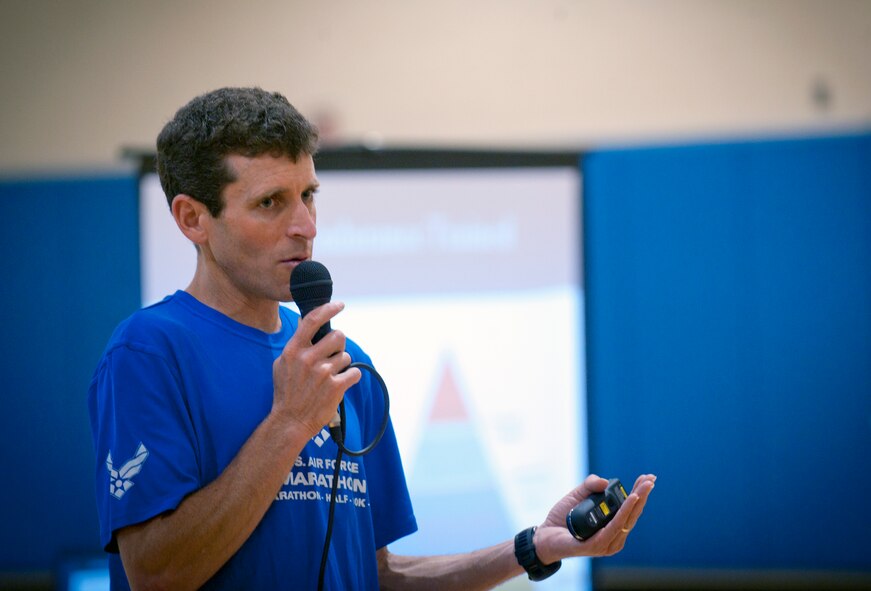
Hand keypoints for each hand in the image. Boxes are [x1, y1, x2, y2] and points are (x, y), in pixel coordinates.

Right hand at [270, 301, 360, 436]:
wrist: (290, 421)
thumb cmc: (286, 392)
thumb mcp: (281, 364)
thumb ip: (296, 345)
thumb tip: (310, 325)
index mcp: (293, 350)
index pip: (313, 320)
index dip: (328, 309)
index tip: (340, 305)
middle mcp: (308, 358)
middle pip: (338, 336)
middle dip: (339, 345)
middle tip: (332, 356)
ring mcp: (322, 372)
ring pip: (346, 356)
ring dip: (342, 365)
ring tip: (329, 377)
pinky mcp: (335, 386)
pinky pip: (354, 372)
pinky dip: (351, 378)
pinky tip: (340, 384)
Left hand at [532, 473, 655, 563]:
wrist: (544, 534)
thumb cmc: (563, 517)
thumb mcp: (576, 495)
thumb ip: (590, 485)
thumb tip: (606, 482)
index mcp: (612, 525)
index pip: (631, 509)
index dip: (640, 493)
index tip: (649, 477)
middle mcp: (613, 535)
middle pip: (633, 513)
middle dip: (643, 494)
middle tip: (651, 478)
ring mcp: (607, 542)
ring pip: (627, 519)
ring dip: (637, 502)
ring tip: (644, 487)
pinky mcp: (597, 546)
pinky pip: (613, 527)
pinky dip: (624, 513)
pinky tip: (631, 501)